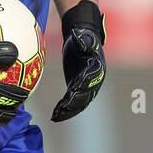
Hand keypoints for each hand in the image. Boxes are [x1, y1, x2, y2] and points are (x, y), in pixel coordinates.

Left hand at [51, 0, 105, 121]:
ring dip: (69, 110)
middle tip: (64, 106)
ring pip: (80, 102)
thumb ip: (83, 39)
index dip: (82, 84)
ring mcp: (87, 87)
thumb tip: (78, 36)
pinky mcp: (78, 89)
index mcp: (97, 68)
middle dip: (75, 101)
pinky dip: (65, 109)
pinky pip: (73, 102)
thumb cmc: (83, 37)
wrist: (82, 42)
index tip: (73, 89)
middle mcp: (94, 80)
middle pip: (86, 93)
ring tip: (57, 115)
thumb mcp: (83, 36)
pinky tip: (55, 115)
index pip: (89, 78)